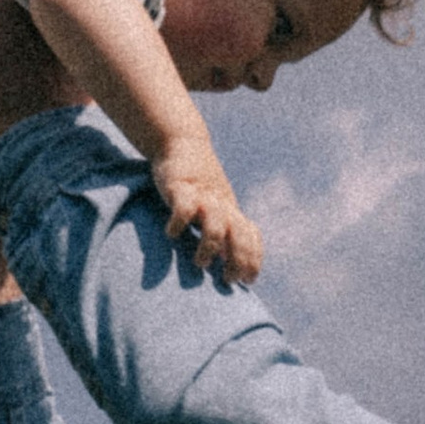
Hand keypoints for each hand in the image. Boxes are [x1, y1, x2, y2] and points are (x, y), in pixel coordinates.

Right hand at [155, 144, 263, 283]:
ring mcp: (202, 197)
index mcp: (231, 212)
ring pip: (217, 224)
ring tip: (200, 263)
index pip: (251, 237)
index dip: (253, 259)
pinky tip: (171, 234)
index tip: (248, 281)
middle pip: (240, 234)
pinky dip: (179, 224)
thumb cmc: (197, 183)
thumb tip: (224, 264)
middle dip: (239, 259)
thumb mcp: (214, 206)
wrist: (182, 142)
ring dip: (211, 247)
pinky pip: (184, 208)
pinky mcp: (180, 188)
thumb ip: (222, 231)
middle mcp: (221, 205)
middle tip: (228, 279)